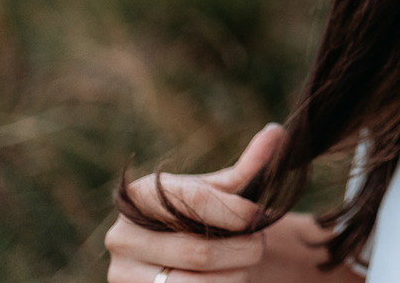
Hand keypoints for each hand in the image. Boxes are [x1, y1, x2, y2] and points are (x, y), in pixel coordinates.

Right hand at [105, 124, 283, 282]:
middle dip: (243, 249)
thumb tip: (277, 131)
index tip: (260, 215)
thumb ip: (246, 166)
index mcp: (138, 197)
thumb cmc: (197, 216)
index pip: (195, 201)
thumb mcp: (216, 191)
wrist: (168, 255)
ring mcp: (122, 274)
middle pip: (200, 251)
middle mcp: (121, 236)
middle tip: (260, 243)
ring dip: (235, 275)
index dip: (235, 211)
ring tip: (246, 262)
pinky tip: (229, 277)